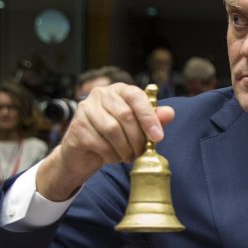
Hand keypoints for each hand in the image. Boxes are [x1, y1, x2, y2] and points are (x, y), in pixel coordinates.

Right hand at [36, 83, 173, 200]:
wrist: (86, 153)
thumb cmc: (116, 136)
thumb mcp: (138, 128)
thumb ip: (153, 119)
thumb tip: (170, 113)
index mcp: (119, 90)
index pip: (136, 96)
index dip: (149, 117)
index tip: (158, 137)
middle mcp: (100, 94)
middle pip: (125, 115)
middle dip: (137, 139)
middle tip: (141, 152)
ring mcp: (86, 109)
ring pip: (112, 130)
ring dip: (125, 149)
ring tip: (128, 156)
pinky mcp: (77, 127)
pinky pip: (99, 143)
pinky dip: (111, 155)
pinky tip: (113, 157)